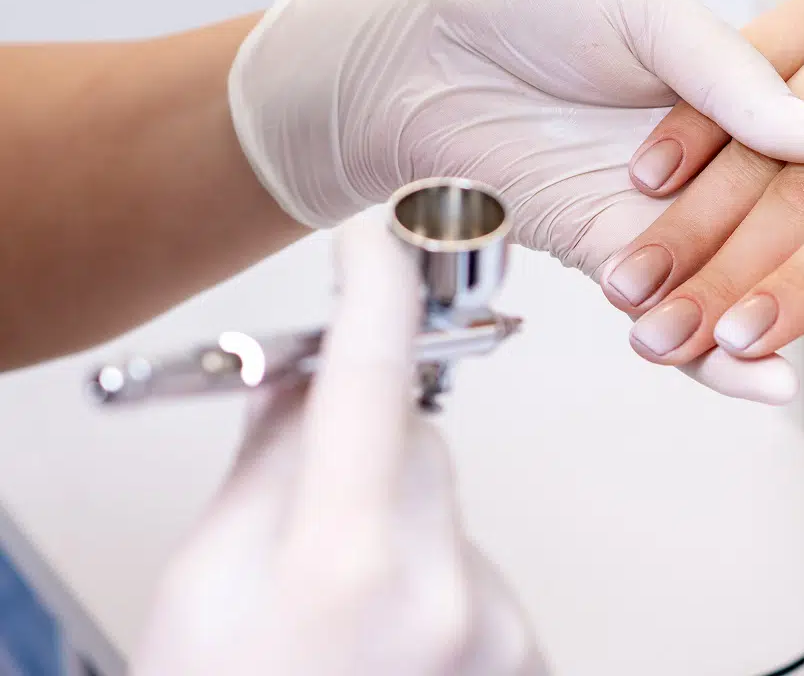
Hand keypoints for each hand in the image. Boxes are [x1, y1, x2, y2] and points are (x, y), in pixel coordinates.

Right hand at [131, 212, 546, 675]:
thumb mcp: (205, 580)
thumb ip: (268, 463)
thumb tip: (309, 377)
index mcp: (346, 560)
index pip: (372, 378)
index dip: (376, 291)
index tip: (381, 241)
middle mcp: (445, 591)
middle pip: (423, 444)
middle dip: (369, 449)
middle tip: (310, 508)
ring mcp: (496, 630)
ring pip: (451, 508)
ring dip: (403, 525)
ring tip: (342, 608)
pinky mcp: (525, 656)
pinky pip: (478, 566)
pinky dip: (439, 578)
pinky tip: (390, 636)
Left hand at [229, 0, 803, 403]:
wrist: (424, 59)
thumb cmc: (528, 13)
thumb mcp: (646, 15)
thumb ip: (733, 77)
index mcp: (741, 105)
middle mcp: (721, 175)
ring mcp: (677, 230)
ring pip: (769, 286)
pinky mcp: (624, 268)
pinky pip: (686, 328)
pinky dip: (726, 363)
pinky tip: (776, 378)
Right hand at [610, 0, 803, 389]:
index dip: (803, 285)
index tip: (742, 342)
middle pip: (803, 184)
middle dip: (723, 270)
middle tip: (662, 333)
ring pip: (762, 130)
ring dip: (691, 212)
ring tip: (634, 280)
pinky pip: (748, 61)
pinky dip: (695, 124)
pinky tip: (645, 182)